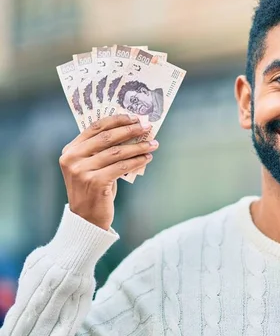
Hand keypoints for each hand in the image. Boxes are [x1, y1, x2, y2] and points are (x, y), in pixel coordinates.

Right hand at [59, 115, 157, 229]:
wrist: (86, 218)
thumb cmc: (94, 188)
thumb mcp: (93, 165)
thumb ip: (104, 149)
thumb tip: (132, 130)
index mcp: (71, 150)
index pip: (95, 127)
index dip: (117, 120)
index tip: (134, 117)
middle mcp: (73, 158)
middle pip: (107, 137)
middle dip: (130, 130)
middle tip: (147, 127)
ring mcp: (82, 171)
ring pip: (117, 152)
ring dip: (138, 147)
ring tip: (153, 144)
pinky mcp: (95, 182)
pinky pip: (122, 167)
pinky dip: (137, 161)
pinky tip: (147, 158)